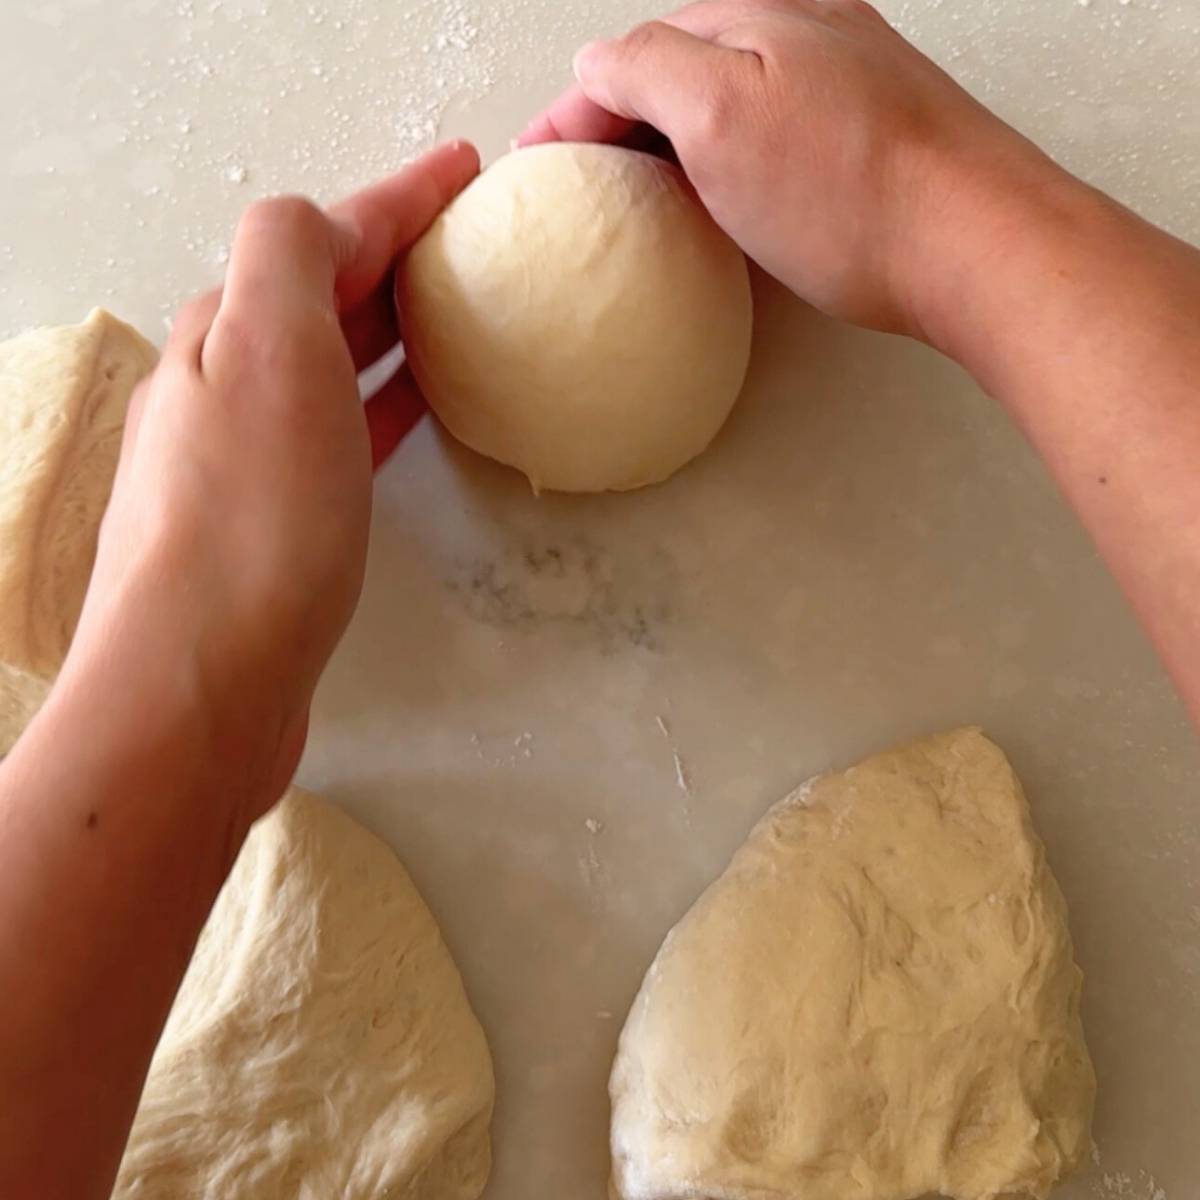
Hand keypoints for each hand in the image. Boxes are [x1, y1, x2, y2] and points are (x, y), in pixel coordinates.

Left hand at [67, 140, 479, 826]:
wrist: (203, 684)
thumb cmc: (252, 521)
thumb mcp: (268, 352)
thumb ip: (290, 256)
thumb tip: (324, 223)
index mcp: (224, 332)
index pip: (319, 236)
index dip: (396, 197)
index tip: (465, 173)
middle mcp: (225, 388)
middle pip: (319, 296)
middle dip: (392, 254)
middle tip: (470, 239)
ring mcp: (248, 460)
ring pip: (331, 365)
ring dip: (390, 327)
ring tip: (461, 314)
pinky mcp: (278, 524)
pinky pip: (343, 431)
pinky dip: (383, 402)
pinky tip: (421, 410)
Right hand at [520, 0, 1062, 336]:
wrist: (974, 244)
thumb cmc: (847, 192)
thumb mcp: (720, 115)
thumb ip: (646, 69)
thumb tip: (597, 60)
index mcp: (757, 14)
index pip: (634, 53)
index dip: (575, 110)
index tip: (537, 164)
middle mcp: (802, 30)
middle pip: (679, 68)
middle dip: (620, 118)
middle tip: (580, 181)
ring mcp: (841, 79)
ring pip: (725, 97)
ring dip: (671, 137)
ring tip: (637, 191)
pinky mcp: (868, 133)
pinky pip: (769, 129)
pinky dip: (726, 155)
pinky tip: (723, 194)